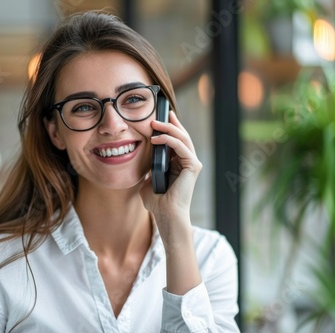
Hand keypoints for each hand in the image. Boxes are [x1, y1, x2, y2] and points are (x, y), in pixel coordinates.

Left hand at [140, 110, 202, 237]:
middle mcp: (187, 162)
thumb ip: (148, 171)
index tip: (157, 118)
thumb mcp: (148, 182)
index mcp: (178, 164)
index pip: (175, 141)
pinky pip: (181, 147)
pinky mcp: (193, 166)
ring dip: (168, 128)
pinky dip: (169, 140)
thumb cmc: (157, 202)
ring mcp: (192, 163)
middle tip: (156, 116)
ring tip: (154, 123)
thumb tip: (141, 163)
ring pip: (182, 138)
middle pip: (181, 135)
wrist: (165, 215)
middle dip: (169, 123)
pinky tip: (156, 139)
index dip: (168, 128)